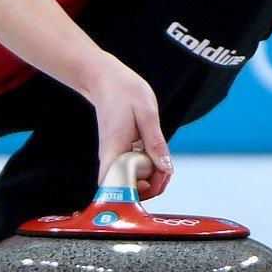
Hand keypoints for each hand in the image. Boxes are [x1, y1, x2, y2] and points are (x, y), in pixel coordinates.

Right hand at [81, 59, 173, 198]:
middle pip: (128, 189)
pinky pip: (133, 170)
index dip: (138, 192)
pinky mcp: (119, 154)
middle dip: (151, 186)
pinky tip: (155, 155)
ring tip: (163, 160)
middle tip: (166, 169)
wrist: (105, 80)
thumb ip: (156, 143)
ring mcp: (114, 157)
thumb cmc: (124, 92)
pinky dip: (147, 168)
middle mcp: (111, 158)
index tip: (158, 177)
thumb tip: (166, 169)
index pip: (118, 187)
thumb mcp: (147, 114)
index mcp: (115, 150)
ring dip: (151, 178)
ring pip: (132, 181)